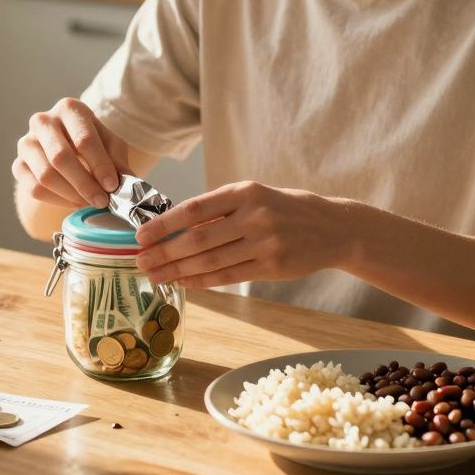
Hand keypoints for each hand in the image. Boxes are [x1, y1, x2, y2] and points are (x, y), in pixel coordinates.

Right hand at [12, 98, 130, 209]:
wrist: (67, 147)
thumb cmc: (93, 143)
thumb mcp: (111, 146)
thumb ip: (119, 163)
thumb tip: (128, 184)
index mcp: (69, 108)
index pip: (84, 139)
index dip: (99, 165)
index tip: (112, 186)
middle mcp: (43, 121)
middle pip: (60, 157)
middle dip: (84, 184)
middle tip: (102, 201)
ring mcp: (26, 142)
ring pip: (46, 175)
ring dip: (71, 194)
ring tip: (90, 202)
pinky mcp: (18, 165)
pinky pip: (35, 189)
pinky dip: (57, 200)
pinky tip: (74, 202)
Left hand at [134, 181, 344, 287]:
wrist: (333, 227)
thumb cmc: (287, 209)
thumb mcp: (257, 196)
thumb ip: (221, 209)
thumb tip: (176, 228)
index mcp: (245, 191)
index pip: (194, 209)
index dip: (164, 224)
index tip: (141, 235)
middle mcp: (254, 215)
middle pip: (198, 239)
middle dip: (165, 251)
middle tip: (141, 261)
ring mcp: (264, 243)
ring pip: (210, 261)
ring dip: (178, 270)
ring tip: (156, 275)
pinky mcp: (272, 267)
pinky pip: (228, 277)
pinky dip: (202, 281)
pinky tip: (184, 282)